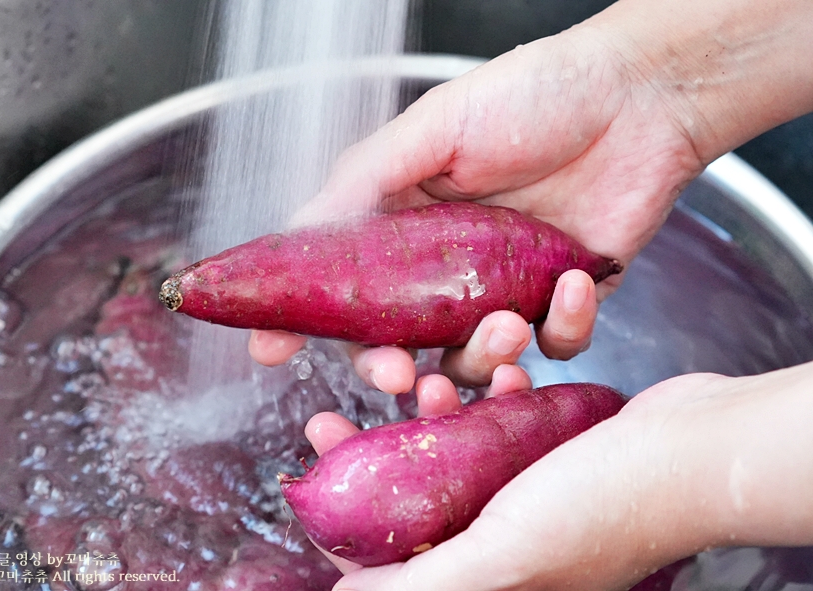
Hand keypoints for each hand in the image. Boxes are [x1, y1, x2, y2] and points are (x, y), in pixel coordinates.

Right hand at [250, 23, 704, 391]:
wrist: (638, 95)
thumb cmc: (535, 94)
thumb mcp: (436, 126)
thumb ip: (367, 179)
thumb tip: (300, 228)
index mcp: (404, 222)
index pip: (344, 285)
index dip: (308, 322)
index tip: (271, 352)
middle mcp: (445, 264)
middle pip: (399, 341)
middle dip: (394, 369)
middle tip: (402, 374)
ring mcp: (502, 287)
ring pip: (472, 357)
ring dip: (482, 357)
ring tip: (504, 324)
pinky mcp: (562, 299)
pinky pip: (553, 343)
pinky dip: (562, 327)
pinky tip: (572, 285)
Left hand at [304, 361, 812, 590]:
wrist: (697, 447)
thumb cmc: (610, 504)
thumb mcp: (505, 552)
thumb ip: (427, 577)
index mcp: (491, 575)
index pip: (394, 554)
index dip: (346, 512)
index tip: (317, 458)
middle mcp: (505, 540)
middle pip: (413, 496)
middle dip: (374, 450)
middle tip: (333, 415)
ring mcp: (530, 492)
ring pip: (457, 451)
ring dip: (438, 413)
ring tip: (429, 383)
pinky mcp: (553, 450)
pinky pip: (503, 422)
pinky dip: (494, 397)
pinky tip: (498, 373)